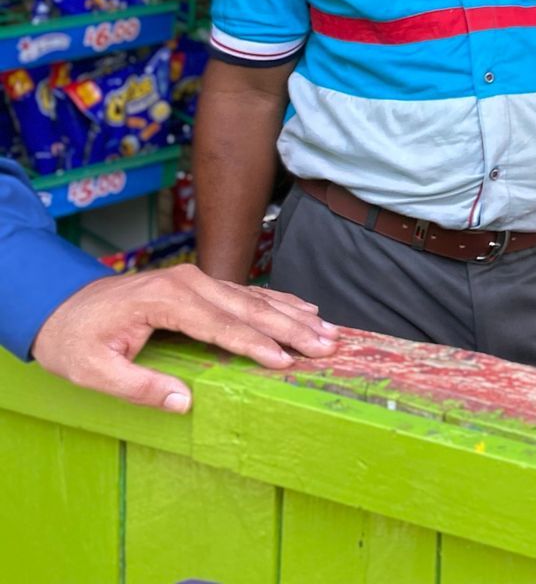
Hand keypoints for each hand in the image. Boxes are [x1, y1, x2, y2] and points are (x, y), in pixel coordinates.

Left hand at [31, 265, 337, 410]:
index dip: (254, 344)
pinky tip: (305, 310)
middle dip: (291, 328)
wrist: (61, 303)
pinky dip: (279, 303)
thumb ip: (138, 386)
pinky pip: (247, 294)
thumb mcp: (93, 370)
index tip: (284, 360)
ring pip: (255, 298)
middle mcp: (190, 283)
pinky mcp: (201, 285)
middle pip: (249, 308)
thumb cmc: (76, 339)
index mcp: (166, 299)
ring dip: (294, 316)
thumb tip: (184, 402)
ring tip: (328, 331)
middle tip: (327, 345)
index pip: (220, 325)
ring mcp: (198, 280)